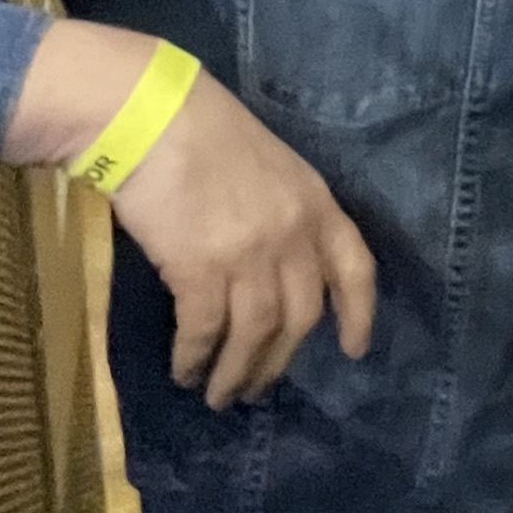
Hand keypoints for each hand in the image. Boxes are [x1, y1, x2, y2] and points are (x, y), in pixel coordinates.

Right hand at [112, 72, 379, 405]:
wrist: (153, 117)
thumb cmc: (207, 135)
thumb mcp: (274, 169)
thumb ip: (286, 216)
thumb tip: (275, 272)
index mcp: (317, 205)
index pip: (355, 268)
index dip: (359, 313)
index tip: (355, 351)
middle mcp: (292, 234)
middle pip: (300, 316)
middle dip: (279, 361)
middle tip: (257, 390)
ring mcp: (248, 253)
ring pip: (254, 333)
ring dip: (236, 372)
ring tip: (219, 395)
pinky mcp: (198, 268)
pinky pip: (204, 330)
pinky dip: (195, 357)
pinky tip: (184, 369)